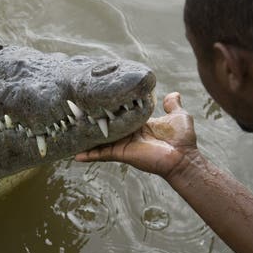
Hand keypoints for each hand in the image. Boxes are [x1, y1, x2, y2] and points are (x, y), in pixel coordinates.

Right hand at [75, 92, 200, 178]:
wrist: (183, 158)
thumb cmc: (182, 139)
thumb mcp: (178, 116)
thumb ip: (173, 105)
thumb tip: (173, 94)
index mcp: (138, 124)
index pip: (120, 116)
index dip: (110, 110)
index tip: (98, 102)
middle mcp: (128, 134)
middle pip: (107, 127)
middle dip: (93, 121)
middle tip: (76, 113)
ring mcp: (123, 144)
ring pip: (101, 139)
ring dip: (87, 136)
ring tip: (70, 130)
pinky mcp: (122, 153)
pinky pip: (102, 153)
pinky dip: (89, 155)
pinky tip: (75, 155)